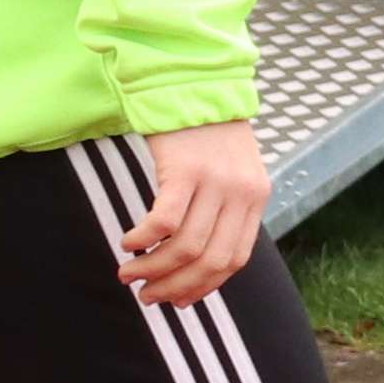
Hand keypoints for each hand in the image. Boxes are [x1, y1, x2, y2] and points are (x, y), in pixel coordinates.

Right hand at [116, 120, 269, 304]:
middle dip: (176, 286)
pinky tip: (128, 243)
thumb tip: (196, 259)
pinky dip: (144, 239)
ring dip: (154, 268)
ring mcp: (215, 182)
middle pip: (210, 259)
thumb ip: (223, 209)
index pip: (234, 260)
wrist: (195, 81)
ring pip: (186, 246)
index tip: (178, 301)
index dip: (204, 286)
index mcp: (256, 198)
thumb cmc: (205, 132)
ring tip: (129, 274)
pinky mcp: (185, 170)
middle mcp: (241, 193)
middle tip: (147, 296)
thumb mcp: (230, 172)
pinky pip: (164, 220)